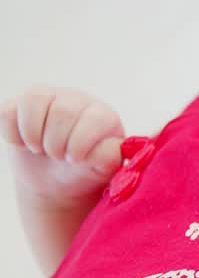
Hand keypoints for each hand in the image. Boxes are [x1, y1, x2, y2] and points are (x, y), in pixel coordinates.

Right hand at [1, 86, 124, 204]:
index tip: (75, 160)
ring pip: (34, 98)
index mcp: (103, 115)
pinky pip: (7, 110)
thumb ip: (109, 157)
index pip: (96, 118)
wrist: (58, 179)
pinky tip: (23, 145)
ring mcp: (48, 99)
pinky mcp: (19, 107)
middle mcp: (77, 101)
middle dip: (55, 143)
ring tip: (39, 149)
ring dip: (32, 133)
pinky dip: (11, 133)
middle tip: (57, 157)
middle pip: (63, 110)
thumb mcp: (103, 169)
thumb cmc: (85, 171)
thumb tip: (105, 149)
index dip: (80, 143)